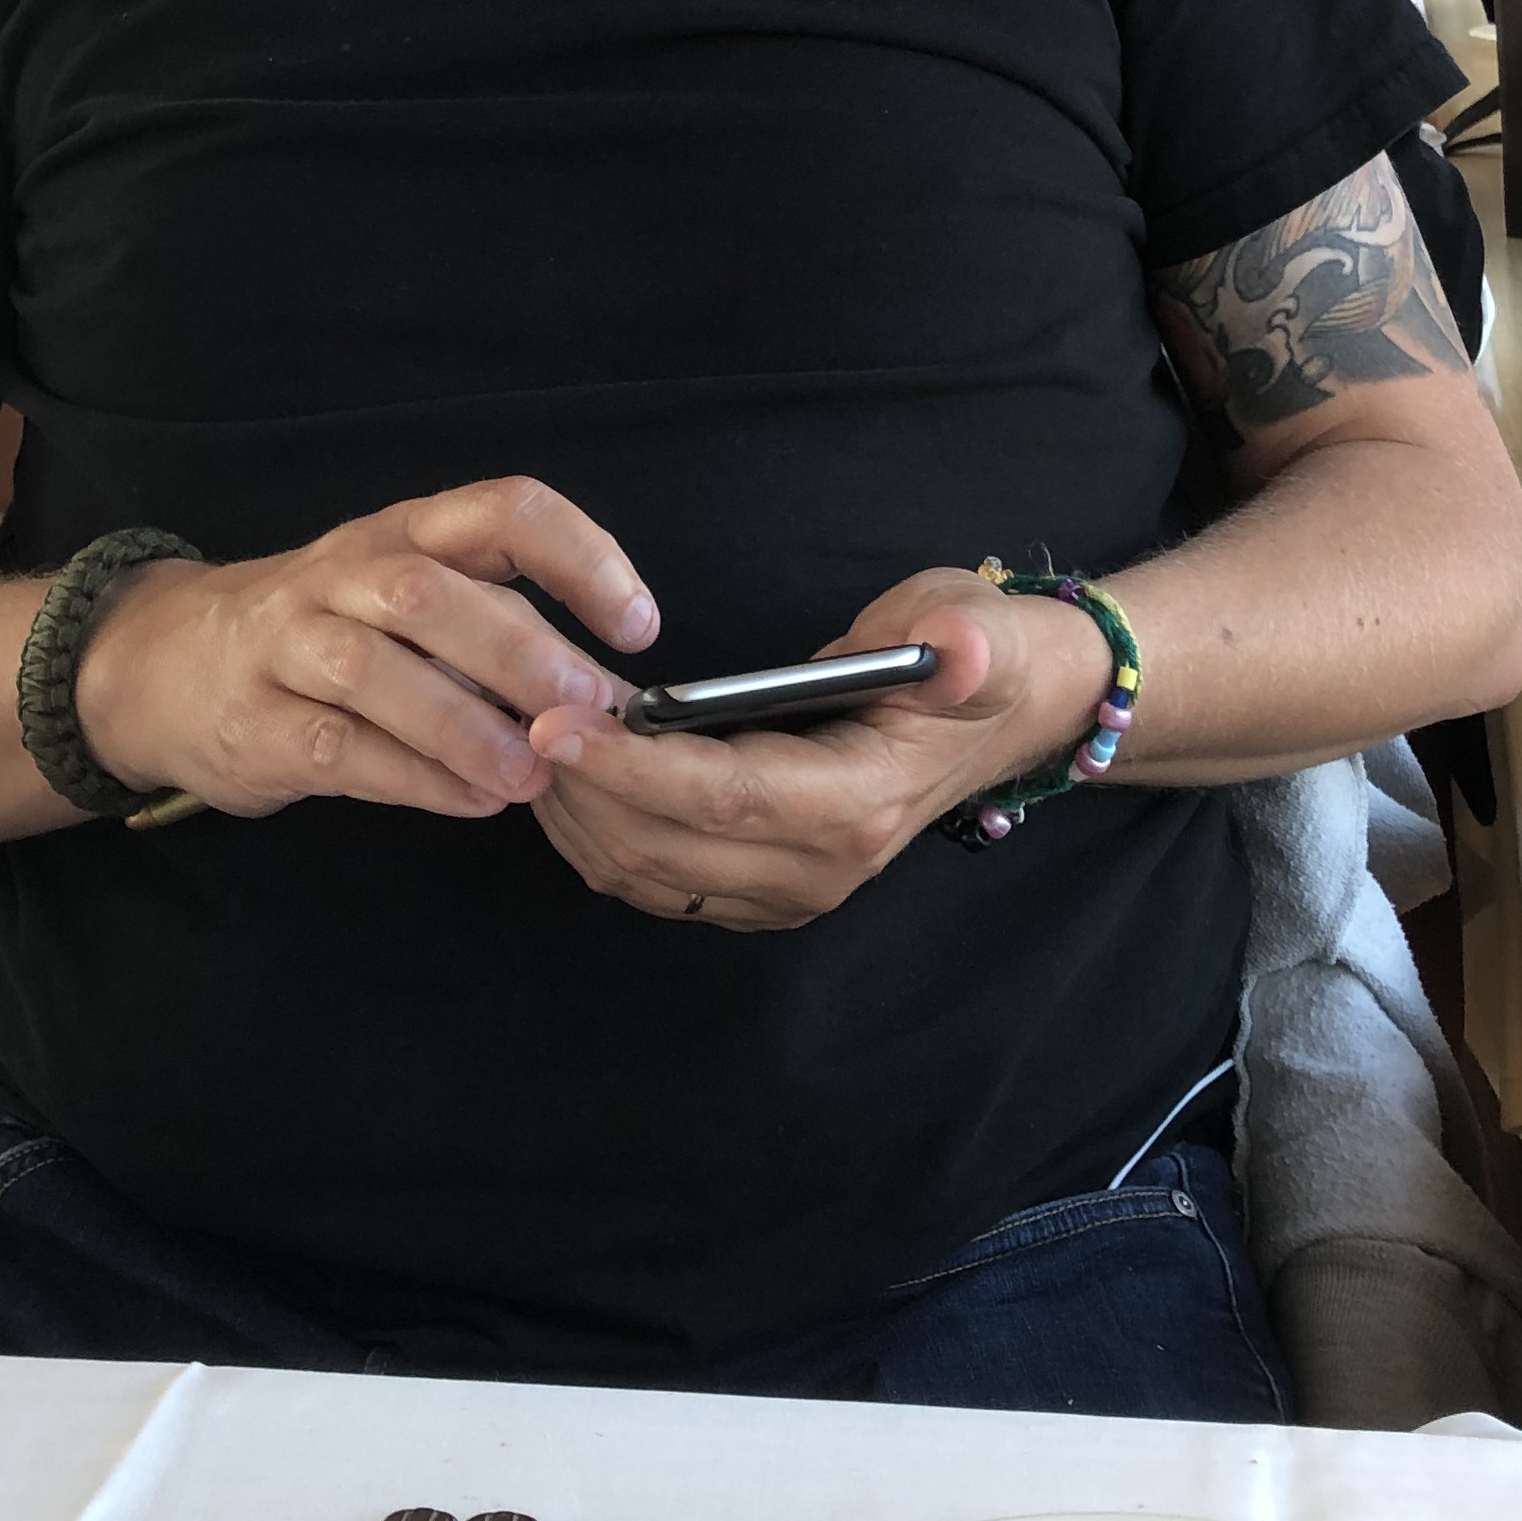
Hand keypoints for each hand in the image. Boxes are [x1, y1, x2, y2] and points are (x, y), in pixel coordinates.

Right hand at [70, 476, 654, 821]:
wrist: (161, 665)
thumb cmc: (320, 634)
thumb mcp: (402, 603)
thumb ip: (492, 631)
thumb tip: (605, 696)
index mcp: (404, 532)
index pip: (501, 509)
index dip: (580, 556)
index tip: (638, 624)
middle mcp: (344, 573)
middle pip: (431, 592)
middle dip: (519, 651)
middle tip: (587, 712)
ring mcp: (287, 644)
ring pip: (376, 669)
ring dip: (465, 725)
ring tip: (530, 777)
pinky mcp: (254, 722)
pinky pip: (335, 746)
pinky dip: (411, 776)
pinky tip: (469, 802)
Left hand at [523, 568, 1116, 929]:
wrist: (1003, 717)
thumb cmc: (976, 658)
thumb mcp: (979, 628)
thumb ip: (965, 644)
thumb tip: (952, 651)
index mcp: (860, 804)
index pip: (725, 799)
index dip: (635, 769)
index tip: (558, 723)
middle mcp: (821, 868)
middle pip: (665, 848)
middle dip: (579, 786)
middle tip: (518, 706)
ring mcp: (789, 891)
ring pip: (645, 874)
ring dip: (576, 811)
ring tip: (531, 731)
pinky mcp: (759, 892)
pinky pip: (653, 881)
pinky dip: (596, 831)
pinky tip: (569, 771)